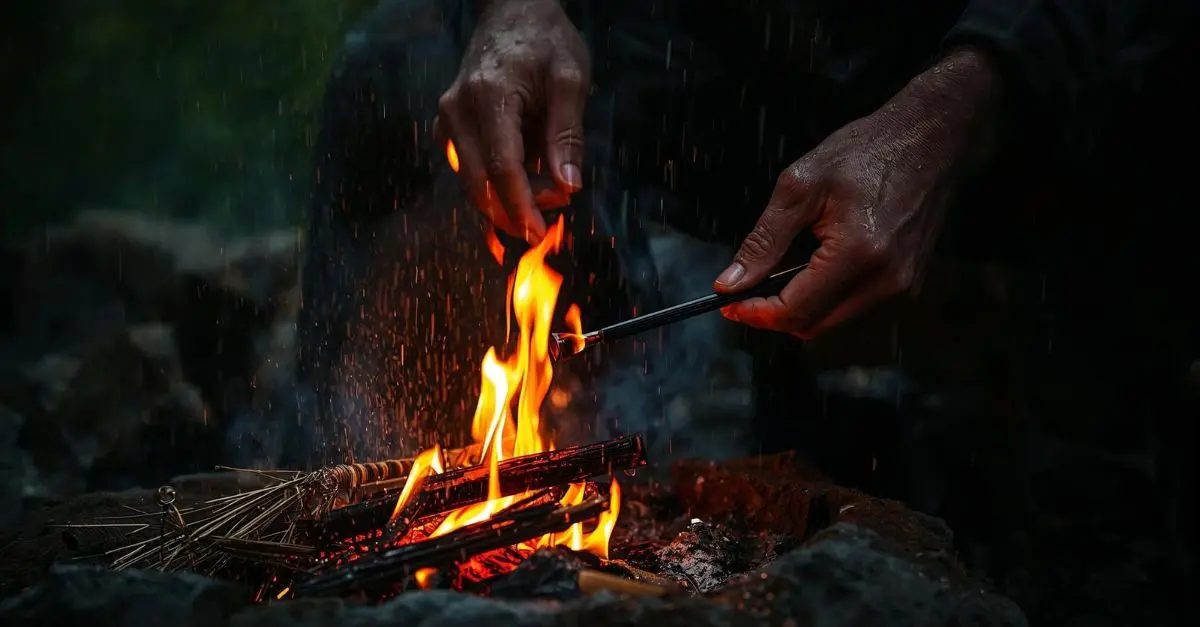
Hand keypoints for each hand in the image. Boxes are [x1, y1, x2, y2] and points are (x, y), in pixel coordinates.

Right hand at [435, 0, 589, 242]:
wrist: (513, 11)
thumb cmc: (545, 42)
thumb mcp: (571, 81)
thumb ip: (568, 135)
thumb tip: (569, 186)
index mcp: (488, 97)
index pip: (502, 168)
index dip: (521, 207)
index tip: (541, 233)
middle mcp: (458, 111)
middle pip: (478, 183)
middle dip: (512, 211)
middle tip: (547, 224)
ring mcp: (448, 119)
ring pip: (470, 181)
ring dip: (504, 201)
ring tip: (544, 200)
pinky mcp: (450, 126)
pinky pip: (468, 168)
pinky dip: (494, 186)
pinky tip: (523, 189)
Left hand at [714, 48, 1002, 337]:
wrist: (928, 139)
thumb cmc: (866, 152)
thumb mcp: (800, 187)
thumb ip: (763, 241)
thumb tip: (730, 284)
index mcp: (858, 254)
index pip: (796, 311)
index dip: (756, 315)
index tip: (729, 305)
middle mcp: (886, 280)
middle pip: (814, 326)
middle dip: (775, 314)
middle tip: (748, 289)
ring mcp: (903, 286)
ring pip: (833, 322)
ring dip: (802, 307)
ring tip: (785, 270)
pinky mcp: (909, 284)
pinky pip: (855, 309)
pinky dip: (827, 299)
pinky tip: (818, 267)